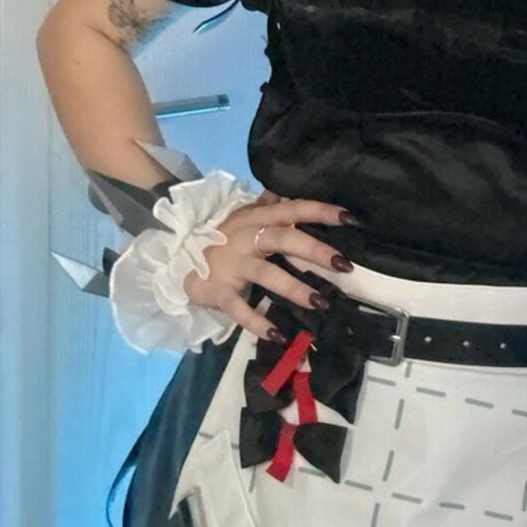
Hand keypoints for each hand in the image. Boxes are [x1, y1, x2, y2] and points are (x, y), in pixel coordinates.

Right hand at [185, 191, 356, 340]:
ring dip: (294, 288)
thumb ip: (270, 207)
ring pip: (266, 273)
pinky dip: (256, 321)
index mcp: (256, 218)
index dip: (321, 212)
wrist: (175, 258)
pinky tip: (277, 334)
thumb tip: (293, 192)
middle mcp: (246, 237)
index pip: (293, 209)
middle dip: (315, 251)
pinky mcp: (219, 290)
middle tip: (345, 265)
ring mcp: (232, 264)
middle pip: (283, 239)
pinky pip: (238, 307)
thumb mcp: (245, 218)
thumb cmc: (221, 238)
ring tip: (320, 303)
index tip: (350, 219)